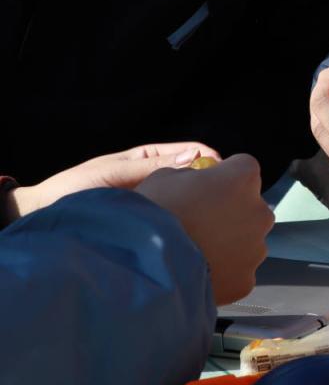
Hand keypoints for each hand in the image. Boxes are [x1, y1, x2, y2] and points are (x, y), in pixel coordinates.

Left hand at [6, 142, 219, 220]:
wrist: (46, 217)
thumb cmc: (73, 189)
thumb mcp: (115, 171)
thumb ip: (153, 166)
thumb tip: (194, 157)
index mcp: (148, 159)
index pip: (191, 152)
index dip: (210, 159)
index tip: (224, 171)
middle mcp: (156, 180)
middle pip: (195, 178)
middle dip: (212, 183)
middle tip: (226, 195)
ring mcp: (155, 203)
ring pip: (188, 201)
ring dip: (201, 206)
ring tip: (214, 215)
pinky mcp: (151, 225)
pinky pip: (175, 222)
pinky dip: (187, 224)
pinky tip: (195, 232)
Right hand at [137, 154, 273, 304]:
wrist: (145, 267)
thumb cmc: (154, 215)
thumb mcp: (166, 177)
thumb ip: (193, 176)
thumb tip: (198, 182)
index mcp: (243, 178)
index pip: (244, 168)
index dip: (224, 177)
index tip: (207, 188)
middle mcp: (260, 211)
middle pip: (251, 208)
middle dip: (231, 213)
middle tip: (200, 224)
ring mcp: (257, 249)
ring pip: (248, 242)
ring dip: (229, 244)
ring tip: (196, 253)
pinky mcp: (246, 280)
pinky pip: (238, 272)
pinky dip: (223, 273)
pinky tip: (198, 274)